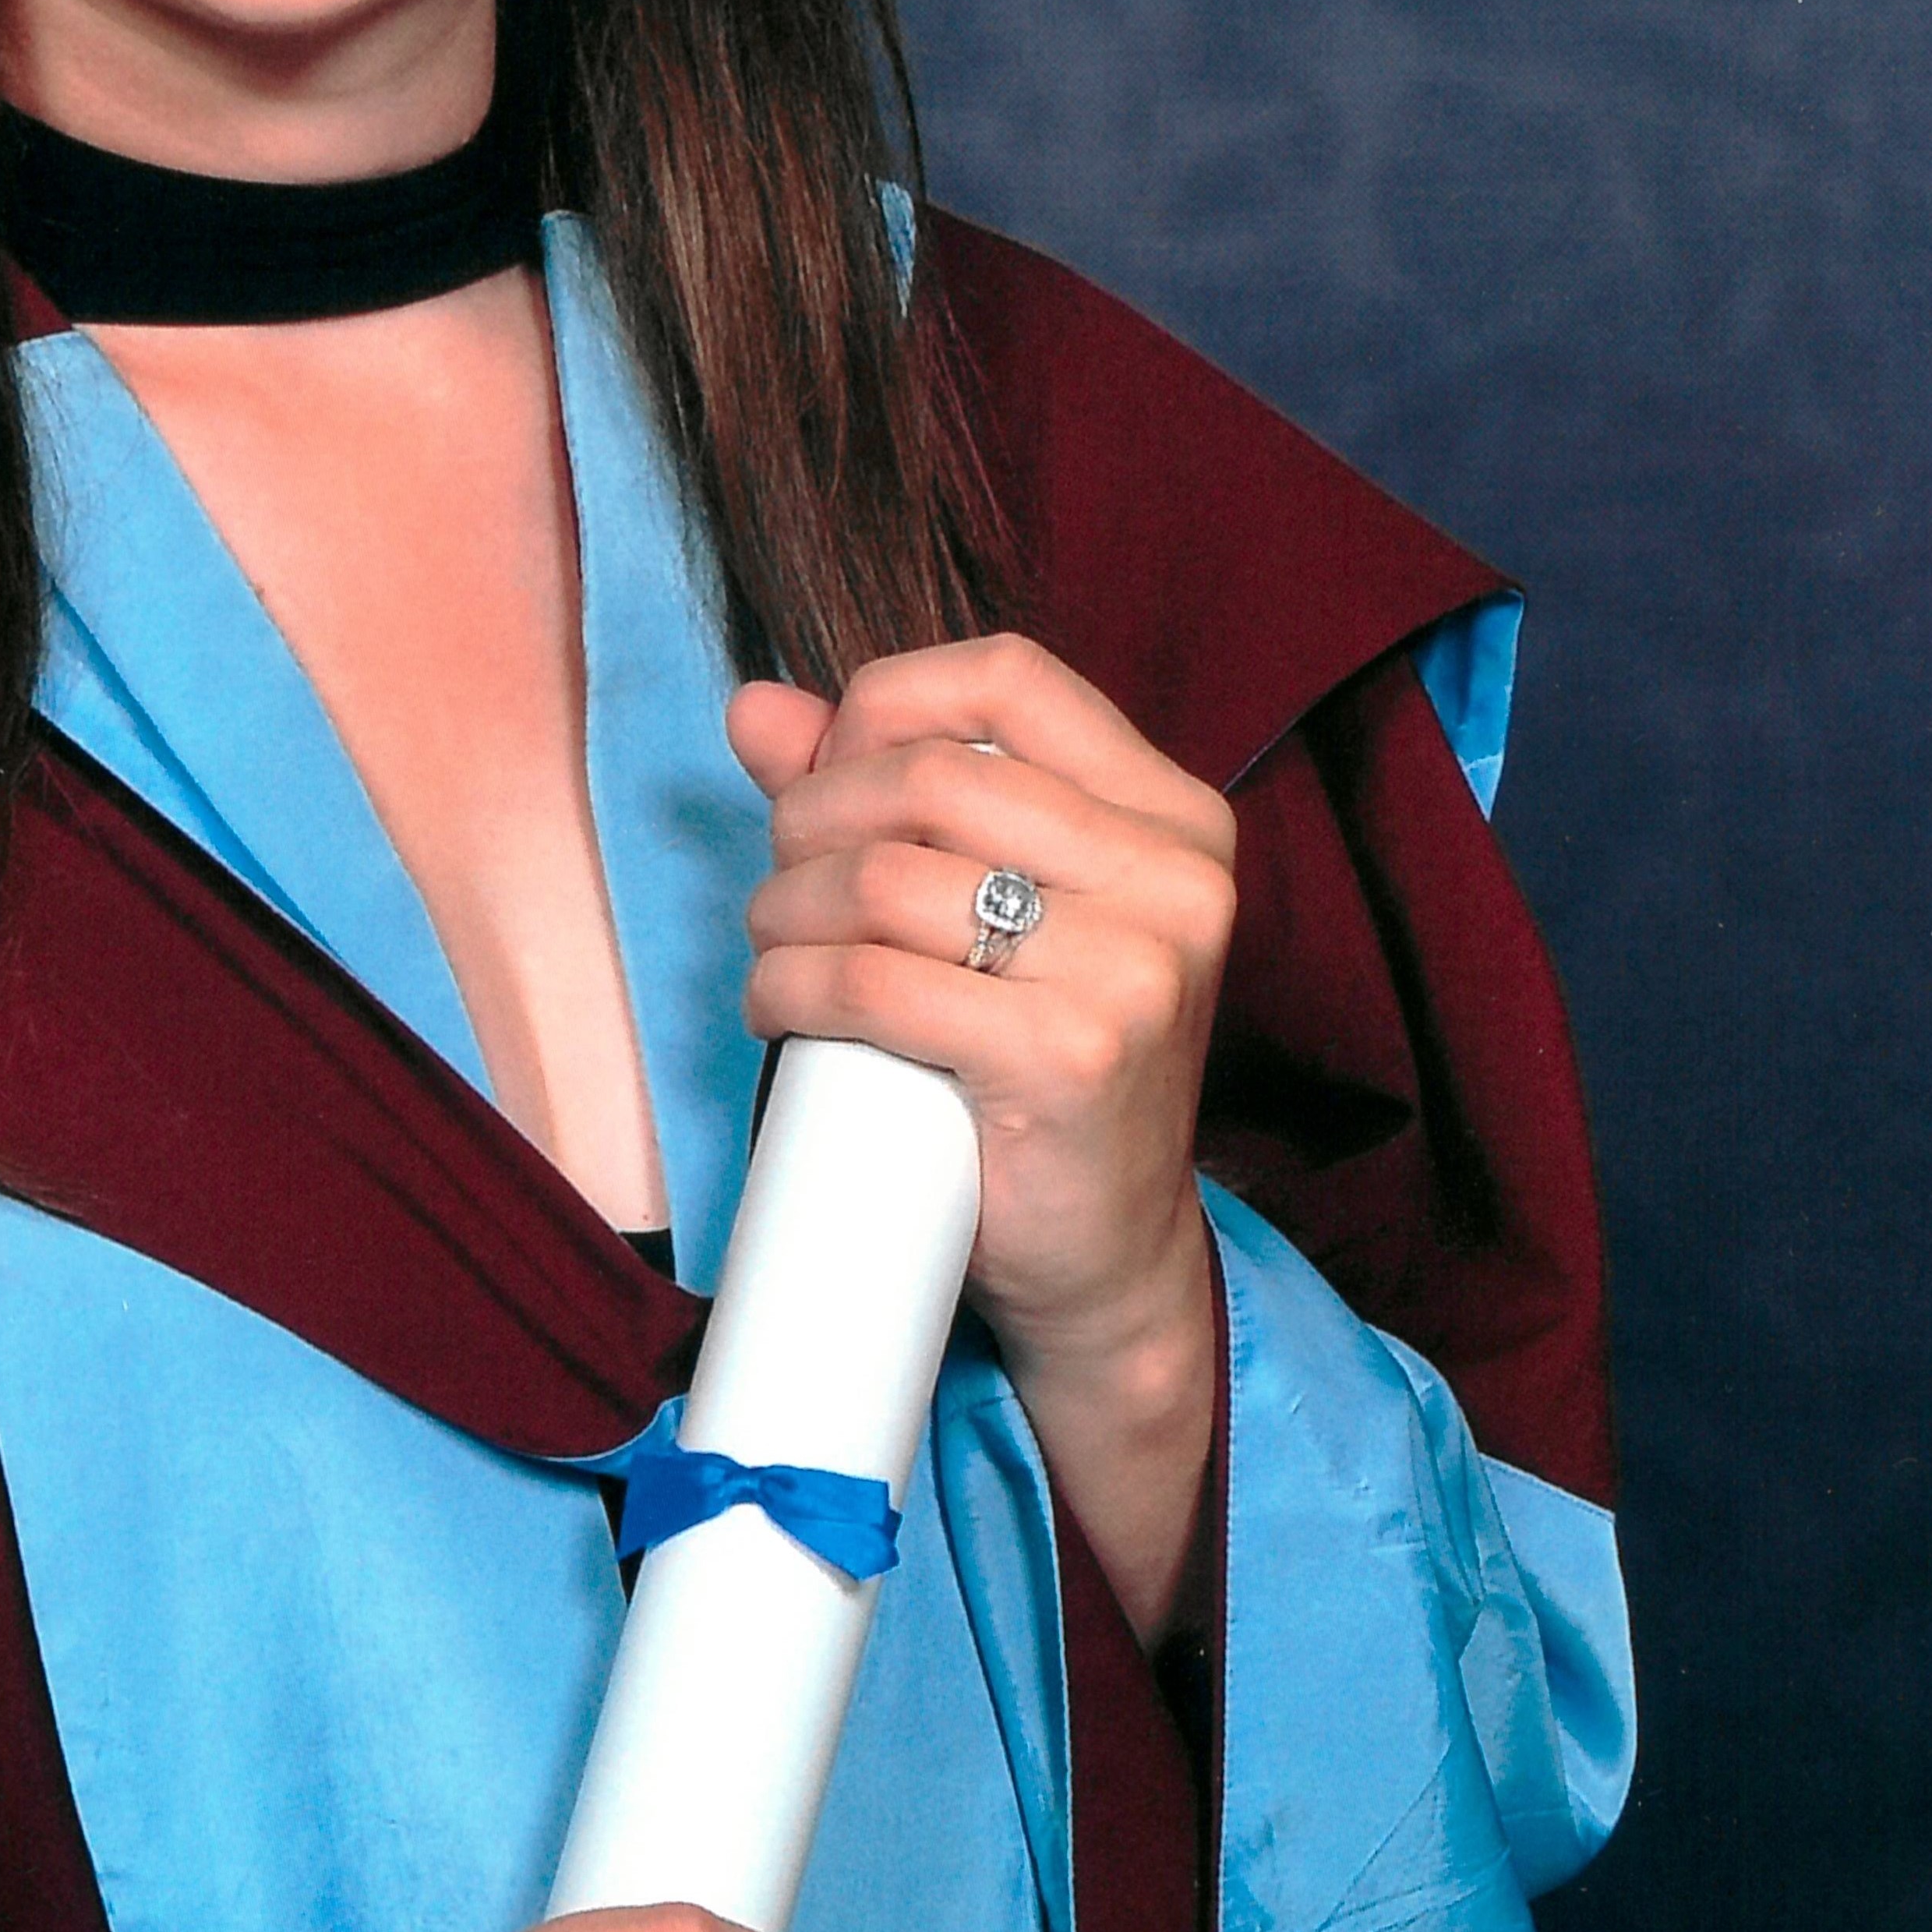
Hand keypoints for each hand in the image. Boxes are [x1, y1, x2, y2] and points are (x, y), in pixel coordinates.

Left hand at [727, 634, 1233, 1636]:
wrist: (1101, 1255)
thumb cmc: (1038, 1065)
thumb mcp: (986, 909)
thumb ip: (882, 794)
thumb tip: (755, 708)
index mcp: (1173, 817)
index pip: (1008, 677)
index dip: (883, 704)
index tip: (826, 774)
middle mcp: (1176, 880)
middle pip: (929, 775)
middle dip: (809, 821)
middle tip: (779, 887)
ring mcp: (1136, 970)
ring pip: (885, 879)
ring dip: (783, 911)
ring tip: (774, 953)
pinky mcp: (1072, 1058)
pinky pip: (875, 983)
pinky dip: (791, 988)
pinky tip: (778, 1008)